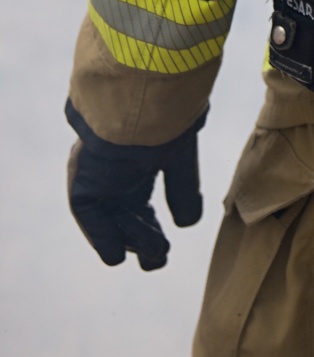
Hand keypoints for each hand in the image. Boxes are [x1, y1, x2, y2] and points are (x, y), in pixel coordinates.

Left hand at [66, 100, 204, 270]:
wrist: (141, 99)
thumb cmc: (164, 118)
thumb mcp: (178, 158)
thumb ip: (182, 190)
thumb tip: (187, 223)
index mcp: (136, 158)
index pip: (137, 197)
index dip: (148, 223)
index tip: (163, 241)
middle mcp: (113, 168)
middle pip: (124, 211)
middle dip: (142, 236)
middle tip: (159, 257)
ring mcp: (97, 174)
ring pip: (110, 216)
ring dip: (131, 239)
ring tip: (155, 256)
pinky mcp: (83, 180)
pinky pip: (90, 216)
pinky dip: (103, 237)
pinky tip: (117, 254)